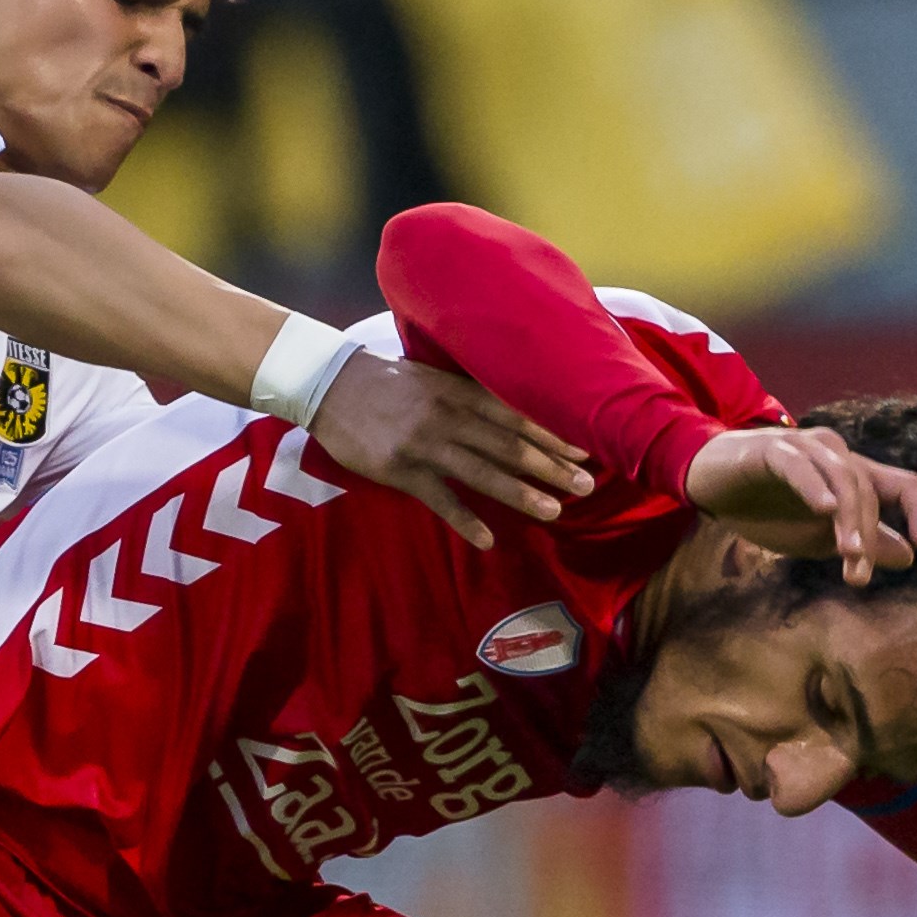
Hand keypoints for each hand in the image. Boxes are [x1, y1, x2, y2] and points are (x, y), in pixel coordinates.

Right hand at [308, 354, 591, 549]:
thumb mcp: (434, 376)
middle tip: (586, 486)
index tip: (584, 451)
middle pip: (509, 445)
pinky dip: (464, 520)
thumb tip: (511, 408)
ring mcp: (426, 444)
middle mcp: (450, 417)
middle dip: (550, 466)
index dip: (552, 435)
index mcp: (460, 392)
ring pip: (483, 472)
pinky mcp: (401, 470)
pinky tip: (487, 540)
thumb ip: (470, 393)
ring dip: (521, 493)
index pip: (517, 416)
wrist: (330, 384)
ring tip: (554, 511)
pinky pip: (439, 500)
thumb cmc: (386, 381)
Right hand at [682, 425, 916, 585]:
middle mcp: (837, 455)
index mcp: (853, 475)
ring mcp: (806, 447)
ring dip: (849, 519)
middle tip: (858, 577)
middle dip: (867, 535)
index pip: (903, 485)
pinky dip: (814, 486)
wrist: (708, 484)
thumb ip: (860, 543)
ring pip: (842, 479)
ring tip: (849, 556)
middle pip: (868, 491)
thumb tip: (909, 556)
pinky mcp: (771, 449)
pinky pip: (799, 465)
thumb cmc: (765, 508)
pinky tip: (824, 510)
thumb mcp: (816, 537)